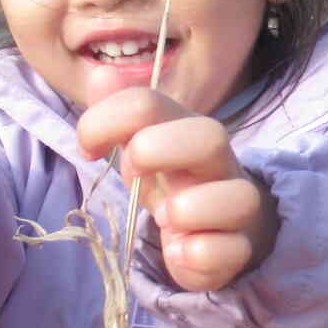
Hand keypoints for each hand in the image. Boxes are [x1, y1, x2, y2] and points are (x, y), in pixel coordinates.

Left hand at [77, 85, 278, 291]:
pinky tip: (180, 253)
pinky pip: (232, 250)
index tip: (88, 149)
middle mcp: (216, 161)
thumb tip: (103, 74)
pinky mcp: (238, 248)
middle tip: (132, 173)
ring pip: (240, 197)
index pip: (148, 102)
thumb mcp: (143, 147)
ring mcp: (234, 206)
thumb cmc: (174, 183)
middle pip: (211, 135)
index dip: (105, 121)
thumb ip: (120, 114)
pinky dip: (201, 254)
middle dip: (158, 150)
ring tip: (165, 219)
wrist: (221, 229)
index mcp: (184, 129)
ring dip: (191, 209)